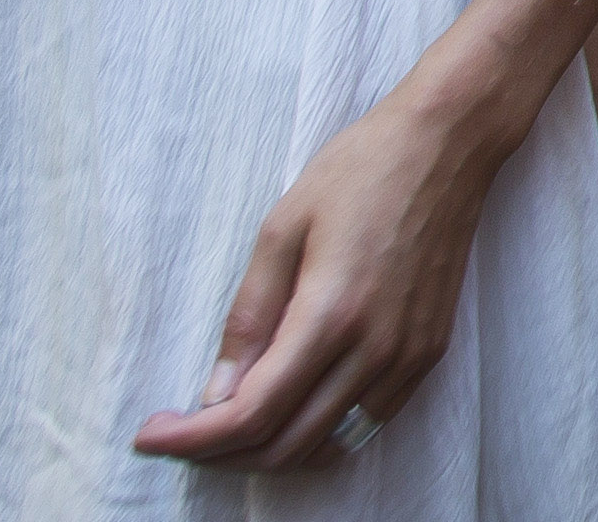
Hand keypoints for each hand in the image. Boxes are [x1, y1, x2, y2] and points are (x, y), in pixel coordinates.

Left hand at [131, 86, 507, 466]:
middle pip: (286, 446)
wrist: (448, 143)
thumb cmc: (361, 169)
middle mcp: (374, 349)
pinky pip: (367, 423)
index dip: (192, 439)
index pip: (251, 413)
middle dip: (221, 454)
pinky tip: (291, 409)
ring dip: (269, 450)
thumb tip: (216, 392)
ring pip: (328, 445)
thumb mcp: (283, 226)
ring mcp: (408, 356)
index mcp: (331, 314)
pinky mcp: (429, 352)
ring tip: (228, 426)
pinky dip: (320, 434)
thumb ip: (249, 314)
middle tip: (181, 434)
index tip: (150, 436)